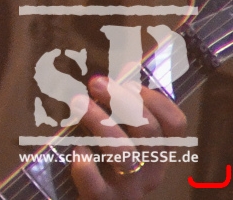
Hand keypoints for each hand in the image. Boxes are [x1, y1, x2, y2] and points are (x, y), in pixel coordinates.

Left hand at [65, 74, 184, 199]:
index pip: (174, 124)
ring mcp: (128, 187)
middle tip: (96, 82)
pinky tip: (76, 149)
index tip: (129, 82)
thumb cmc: (105, 162)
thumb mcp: (121, 133)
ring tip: (78, 103)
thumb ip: (124, 105)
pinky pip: (96, 184)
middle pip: (149, 132)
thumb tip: (128, 64)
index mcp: (158, 152)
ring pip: (125, 153)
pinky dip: (86, 165)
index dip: (155, 99)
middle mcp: (151, 170)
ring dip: (100, 123)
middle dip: (123, 102)